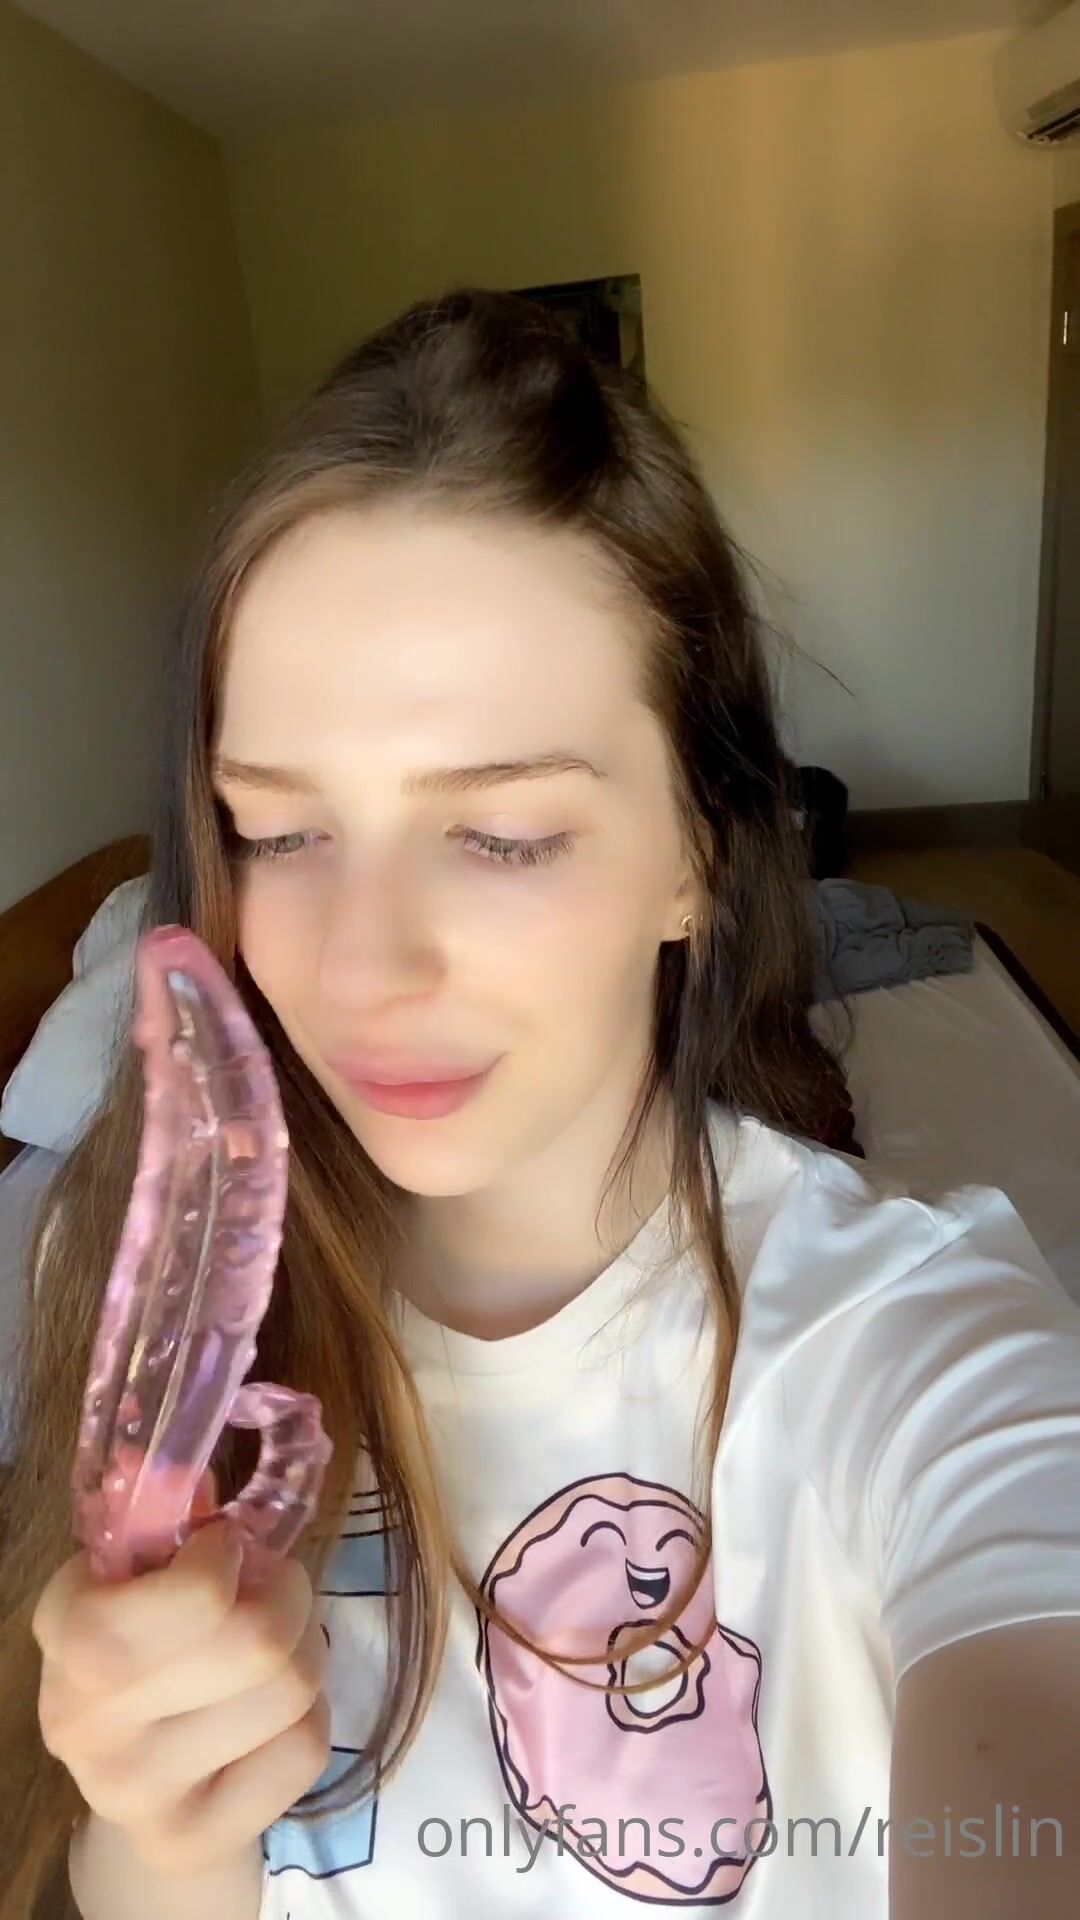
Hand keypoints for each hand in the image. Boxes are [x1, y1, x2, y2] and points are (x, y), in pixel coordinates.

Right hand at [32, 1479, 329, 1877]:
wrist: (141, 1783)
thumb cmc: (150, 1644)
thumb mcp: (139, 1572)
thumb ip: (164, 1511)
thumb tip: (187, 1455)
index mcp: (67, 1632)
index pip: (189, 1596)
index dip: (227, 1559)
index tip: (225, 1550)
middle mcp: (85, 1722)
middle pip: (256, 1640)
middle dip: (288, 1594)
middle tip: (273, 1588)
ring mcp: (136, 1794)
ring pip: (292, 1691)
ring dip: (307, 1649)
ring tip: (277, 1644)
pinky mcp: (193, 1839)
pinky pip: (307, 1750)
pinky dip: (313, 1715)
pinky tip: (273, 1710)